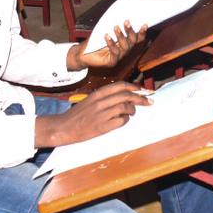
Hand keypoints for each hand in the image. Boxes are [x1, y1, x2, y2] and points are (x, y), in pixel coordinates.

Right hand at [34, 82, 151, 146]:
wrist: (64, 127)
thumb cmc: (78, 114)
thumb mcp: (90, 99)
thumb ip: (105, 96)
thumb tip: (125, 95)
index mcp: (98, 93)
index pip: (121, 85)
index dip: (135, 87)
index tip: (143, 90)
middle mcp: (101, 101)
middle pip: (127, 95)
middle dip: (141, 98)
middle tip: (149, 102)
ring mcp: (101, 113)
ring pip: (125, 107)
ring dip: (132, 110)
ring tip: (131, 113)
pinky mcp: (102, 126)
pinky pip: (121, 121)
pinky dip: (125, 120)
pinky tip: (122, 121)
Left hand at [68, 21, 146, 69]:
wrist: (82, 53)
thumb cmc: (95, 41)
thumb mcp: (104, 31)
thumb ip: (113, 25)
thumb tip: (120, 12)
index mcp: (125, 43)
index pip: (137, 39)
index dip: (141, 32)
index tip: (144, 24)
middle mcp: (124, 50)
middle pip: (132, 42)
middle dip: (130, 31)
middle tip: (126, 22)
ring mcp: (118, 57)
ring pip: (124, 47)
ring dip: (120, 36)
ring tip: (115, 27)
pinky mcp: (111, 62)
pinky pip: (114, 53)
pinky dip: (111, 44)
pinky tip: (106, 36)